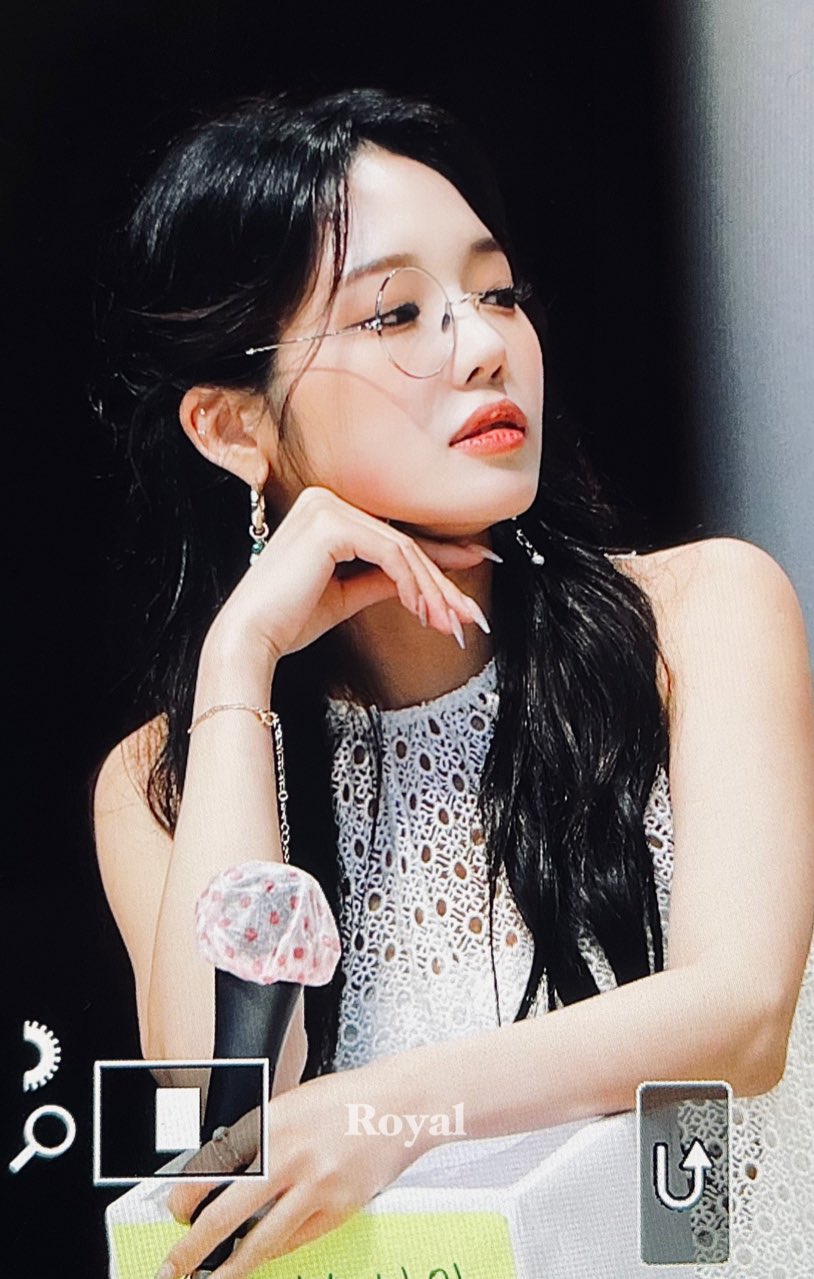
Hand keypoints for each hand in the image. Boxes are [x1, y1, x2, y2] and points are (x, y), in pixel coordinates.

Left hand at [157, 1065, 418, 1277]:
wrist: (400, 1104)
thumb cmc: (345, 1100)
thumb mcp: (289, 1104)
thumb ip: (257, 1137)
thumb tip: (220, 1174)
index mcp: (270, 1123)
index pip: (210, 1169)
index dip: (184, 1198)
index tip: (175, 1212)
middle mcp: (288, 1156)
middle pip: (223, 1216)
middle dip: (189, 1251)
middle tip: (171, 1269)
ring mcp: (315, 1187)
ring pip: (258, 1243)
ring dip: (229, 1268)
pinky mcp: (337, 1210)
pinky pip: (294, 1241)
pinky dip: (273, 1251)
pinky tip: (260, 1257)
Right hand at [206, 485, 494, 664]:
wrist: (252, 639)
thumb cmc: (288, 620)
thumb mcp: (346, 595)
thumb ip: (382, 580)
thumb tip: (421, 583)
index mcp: (325, 512)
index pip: (392, 537)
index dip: (437, 558)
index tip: (474, 570)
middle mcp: (326, 500)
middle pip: (402, 543)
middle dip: (441, 582)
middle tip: (469, 615)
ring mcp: (327, 507)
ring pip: (402, 550)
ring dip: (432, 590)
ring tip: (450, 623)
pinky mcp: (331, 524)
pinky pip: (390, 553)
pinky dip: (412, 584)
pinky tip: (422, 611)